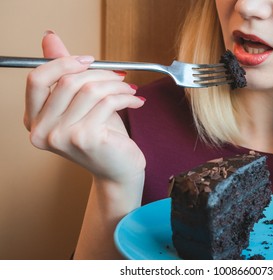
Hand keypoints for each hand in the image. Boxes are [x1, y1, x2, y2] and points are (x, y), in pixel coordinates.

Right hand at [24, 31, 145, 185]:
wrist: (118, 170)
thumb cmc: (101, 137)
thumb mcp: (80, 103)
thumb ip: (63, 74)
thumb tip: (49, 38)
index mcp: (35, 120)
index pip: (36, 79)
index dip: (64, 63)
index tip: (89, 60)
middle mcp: (42, 131)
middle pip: (67, 81)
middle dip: (100, 74)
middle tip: (119, 77)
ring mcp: (62, 136)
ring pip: (90, 90)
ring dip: (117, 86)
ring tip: (130, 90)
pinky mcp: (86, 138)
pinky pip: (108, 102)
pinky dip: (126, 97)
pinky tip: (135, 102)